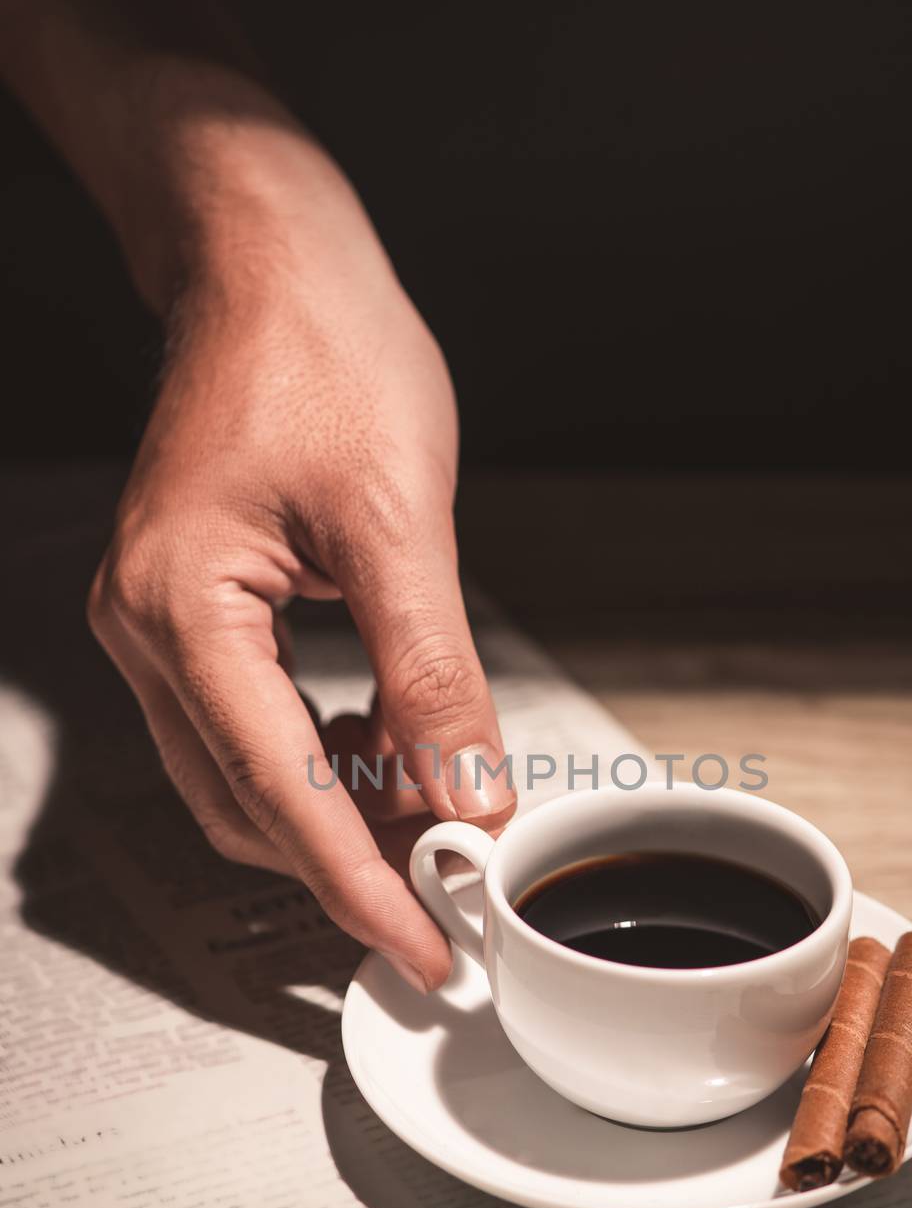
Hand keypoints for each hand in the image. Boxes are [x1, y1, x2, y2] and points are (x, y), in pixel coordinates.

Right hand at [87, 168, 514, 991]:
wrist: (268, 258)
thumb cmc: (320, 347)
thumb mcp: (402, 520)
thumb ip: (434, 676)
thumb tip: (467, 795)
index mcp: (183, 607)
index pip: (277, 795)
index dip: (356, 887)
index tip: (421, 948)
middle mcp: (149, 628)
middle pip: (246, 805)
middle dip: (351, 861)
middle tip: (447, 893)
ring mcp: (161, 622)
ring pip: (246, 776)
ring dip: (338, 813)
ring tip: (432, 815)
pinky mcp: (194, 610)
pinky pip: (250, 723)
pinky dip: (322, 758)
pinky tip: (385, 744)